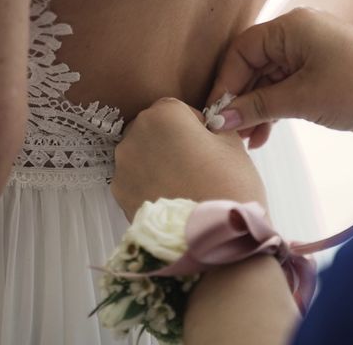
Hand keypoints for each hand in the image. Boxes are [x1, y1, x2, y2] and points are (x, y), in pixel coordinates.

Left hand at [112, 98, 266, 220]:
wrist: (213, 242)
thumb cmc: (229, 188)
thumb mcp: (233, 145)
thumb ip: (216, 126)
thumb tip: (209, 126)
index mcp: (164, 114)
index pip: (179, 108)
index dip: (197, 126)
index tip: (208, 143)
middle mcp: (135, 135)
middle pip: (154, 129)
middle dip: (172, 142)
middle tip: (198, 166)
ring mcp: (123, 166)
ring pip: (142, 154)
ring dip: (159, 163)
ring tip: (185, 185)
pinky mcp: (119, 194)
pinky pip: (136, 179)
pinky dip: (150, 184)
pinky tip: (173, 198)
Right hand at [208, 7, 352, 144]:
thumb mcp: (301, 99)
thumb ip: (257, 107)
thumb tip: (220, 119)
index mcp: (292, 27)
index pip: (243, 50)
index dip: (226, 81)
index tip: (216, 112)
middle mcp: (298, 33)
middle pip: (254, 65)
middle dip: (241, 99)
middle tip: (229, 130)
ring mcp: (310, 52)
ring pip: (268, 80)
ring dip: (257, 109)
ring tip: (246, 139)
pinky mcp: (319, 71)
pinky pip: (286, 87)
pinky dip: (274, 109)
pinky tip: (263, 135)